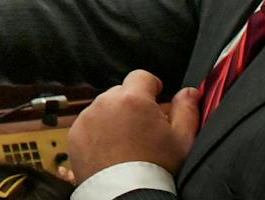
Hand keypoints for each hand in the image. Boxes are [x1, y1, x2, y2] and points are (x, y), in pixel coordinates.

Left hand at [68, 71, 198, 181]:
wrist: (127, 195)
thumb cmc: (158, 169)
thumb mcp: (183, 141)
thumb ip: (187, 110)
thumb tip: (189, 91)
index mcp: (132, 99)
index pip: (141, 76)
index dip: (152, 87)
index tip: (156, 99)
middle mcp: (105, 102)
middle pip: (121, 92)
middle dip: (133, 104)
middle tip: (143, 128)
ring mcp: (87, 117)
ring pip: (104, 107)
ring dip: (114, 117)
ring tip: (127, 142)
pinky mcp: (75, 133)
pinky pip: (89, 124)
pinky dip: (98, 131)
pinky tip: (111, 149)